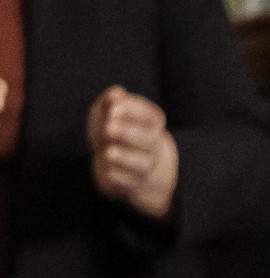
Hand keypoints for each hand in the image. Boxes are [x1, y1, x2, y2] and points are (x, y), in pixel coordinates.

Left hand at [87, 87, 177, 220]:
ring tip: (109, 152)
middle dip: (128, 133)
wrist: (116, 163)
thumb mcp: (108, 111)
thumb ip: (111, 100)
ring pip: (140, 164)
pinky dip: (116, 175)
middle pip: (148, 140)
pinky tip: (107, 168)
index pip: (152, 117)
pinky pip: (127, 181)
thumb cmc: (113, 130)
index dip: (133, 112)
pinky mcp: (131, 184)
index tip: (113, 108)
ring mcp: (144, 166)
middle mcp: (152, 146)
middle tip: (108, 127)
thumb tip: (117, 93)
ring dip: (125, 157)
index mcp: (152, 124)